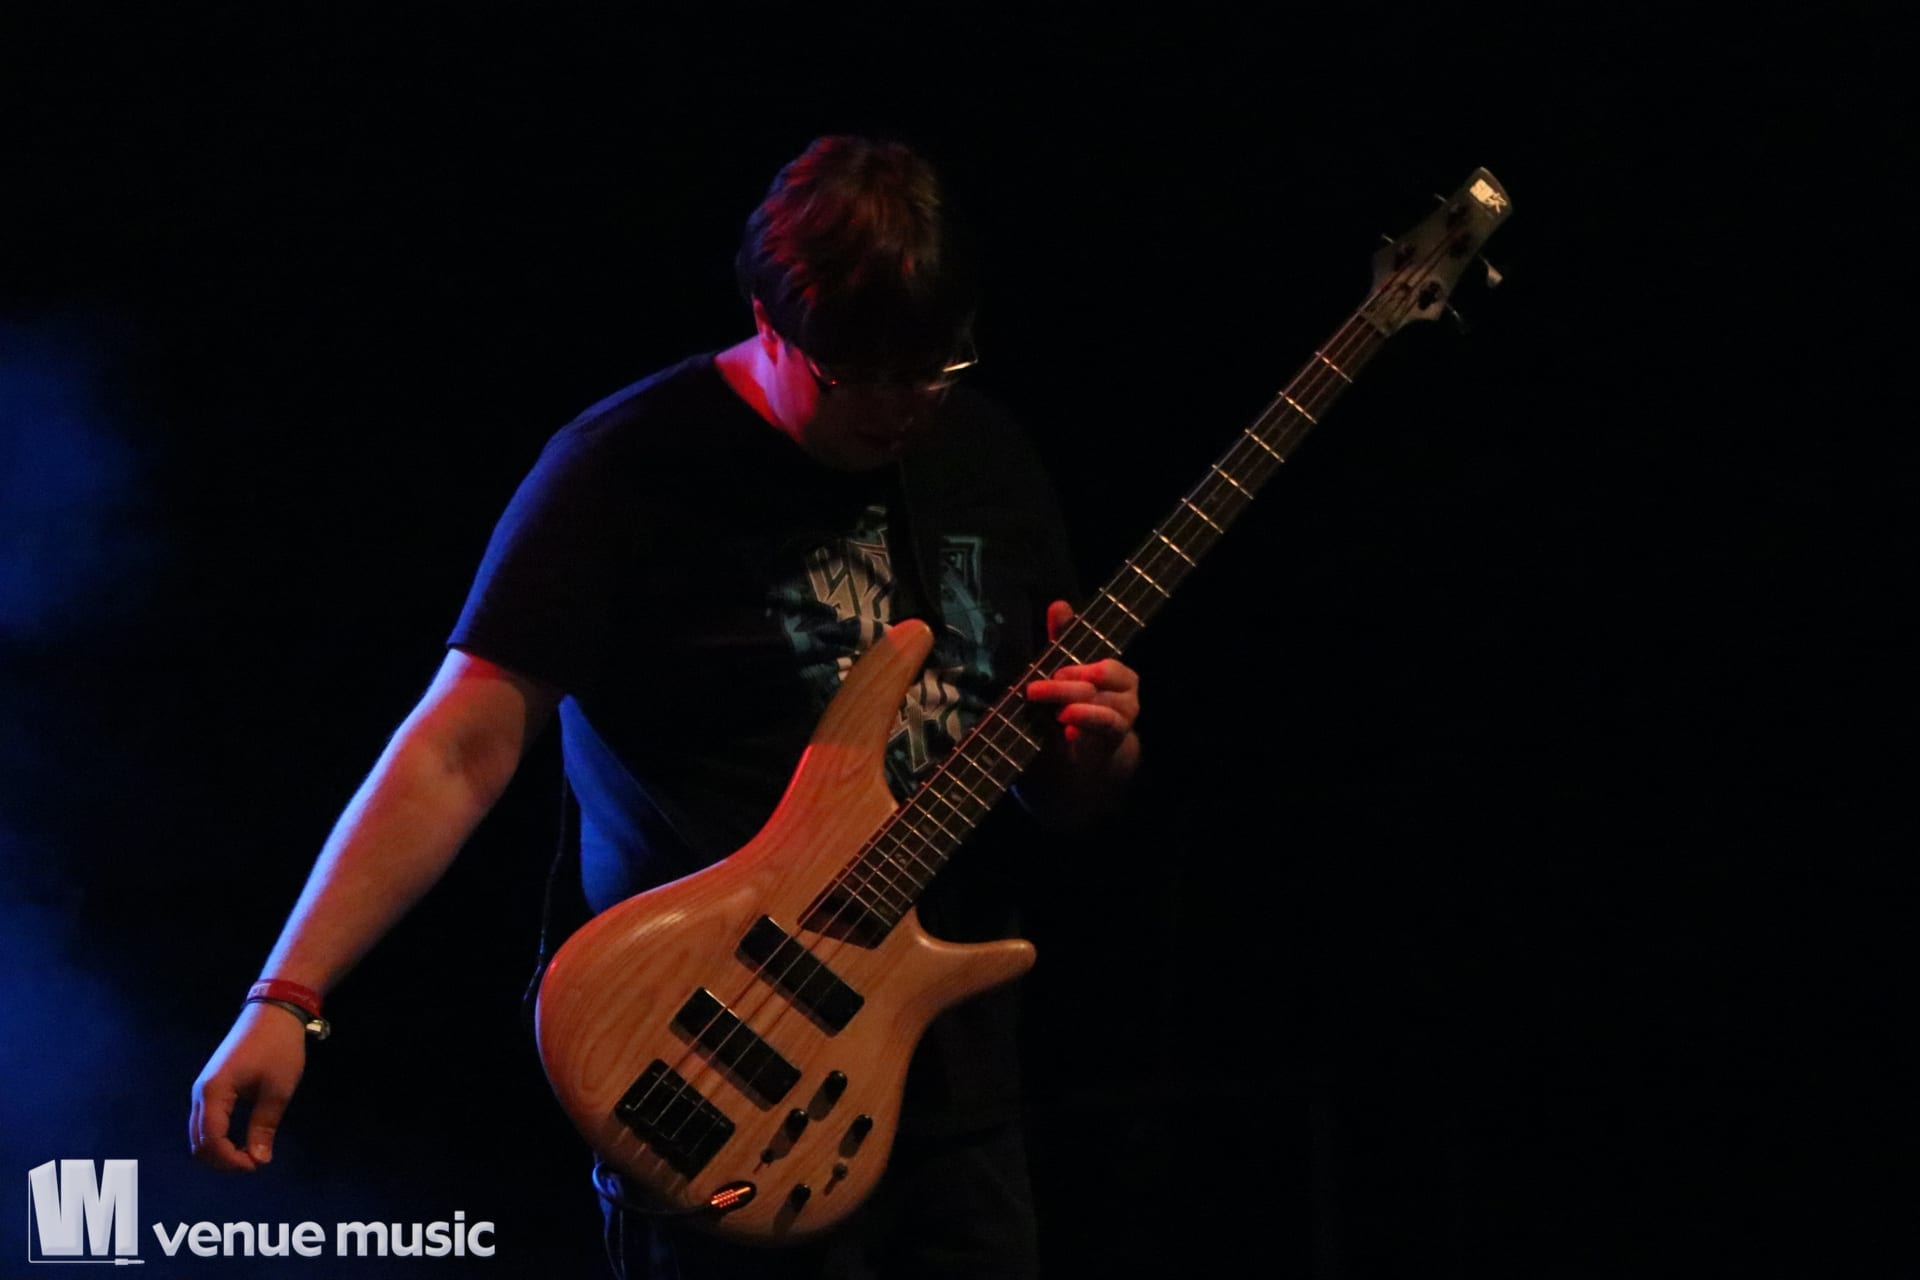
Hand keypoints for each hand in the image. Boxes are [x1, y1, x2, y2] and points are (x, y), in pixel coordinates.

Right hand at [189, 1001, 307, 1170]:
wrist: (274, 1012)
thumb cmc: (279, 1047)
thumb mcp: (277, 1089)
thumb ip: (264, 1126)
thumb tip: (259, 1160)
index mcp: (213, 1093)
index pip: (211, 1141)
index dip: (231, 1161)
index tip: (257, 1166)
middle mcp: (200, 1093)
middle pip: (198, 1142)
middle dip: (223, 1160)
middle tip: (254, 1163)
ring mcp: (203, 1089)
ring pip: (200, 1134)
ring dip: (220, 1151)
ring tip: (251, 1154)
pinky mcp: (211, 1086)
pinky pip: (207, 1121)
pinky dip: (219, 1138)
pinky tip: (242, 1141)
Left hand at [1024, 600, 1141, 772]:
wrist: (1087, 755)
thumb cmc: (1076, 705)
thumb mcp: (1065, 671)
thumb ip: (1063, 639)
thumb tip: (1060, 604)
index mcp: (1118, 674)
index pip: (1105, 665)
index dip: (1080, 667)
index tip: (1055, 671)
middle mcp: (1127, 693)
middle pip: (1096, 684)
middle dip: (1063, 686)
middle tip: (1034, 691)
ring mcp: (1124, 717)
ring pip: (1100, 706)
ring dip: (1072, 707)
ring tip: (1054, 712)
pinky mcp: (1116, 739)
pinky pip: (1104, 728)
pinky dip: (1085, 727)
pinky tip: (1069, 732)